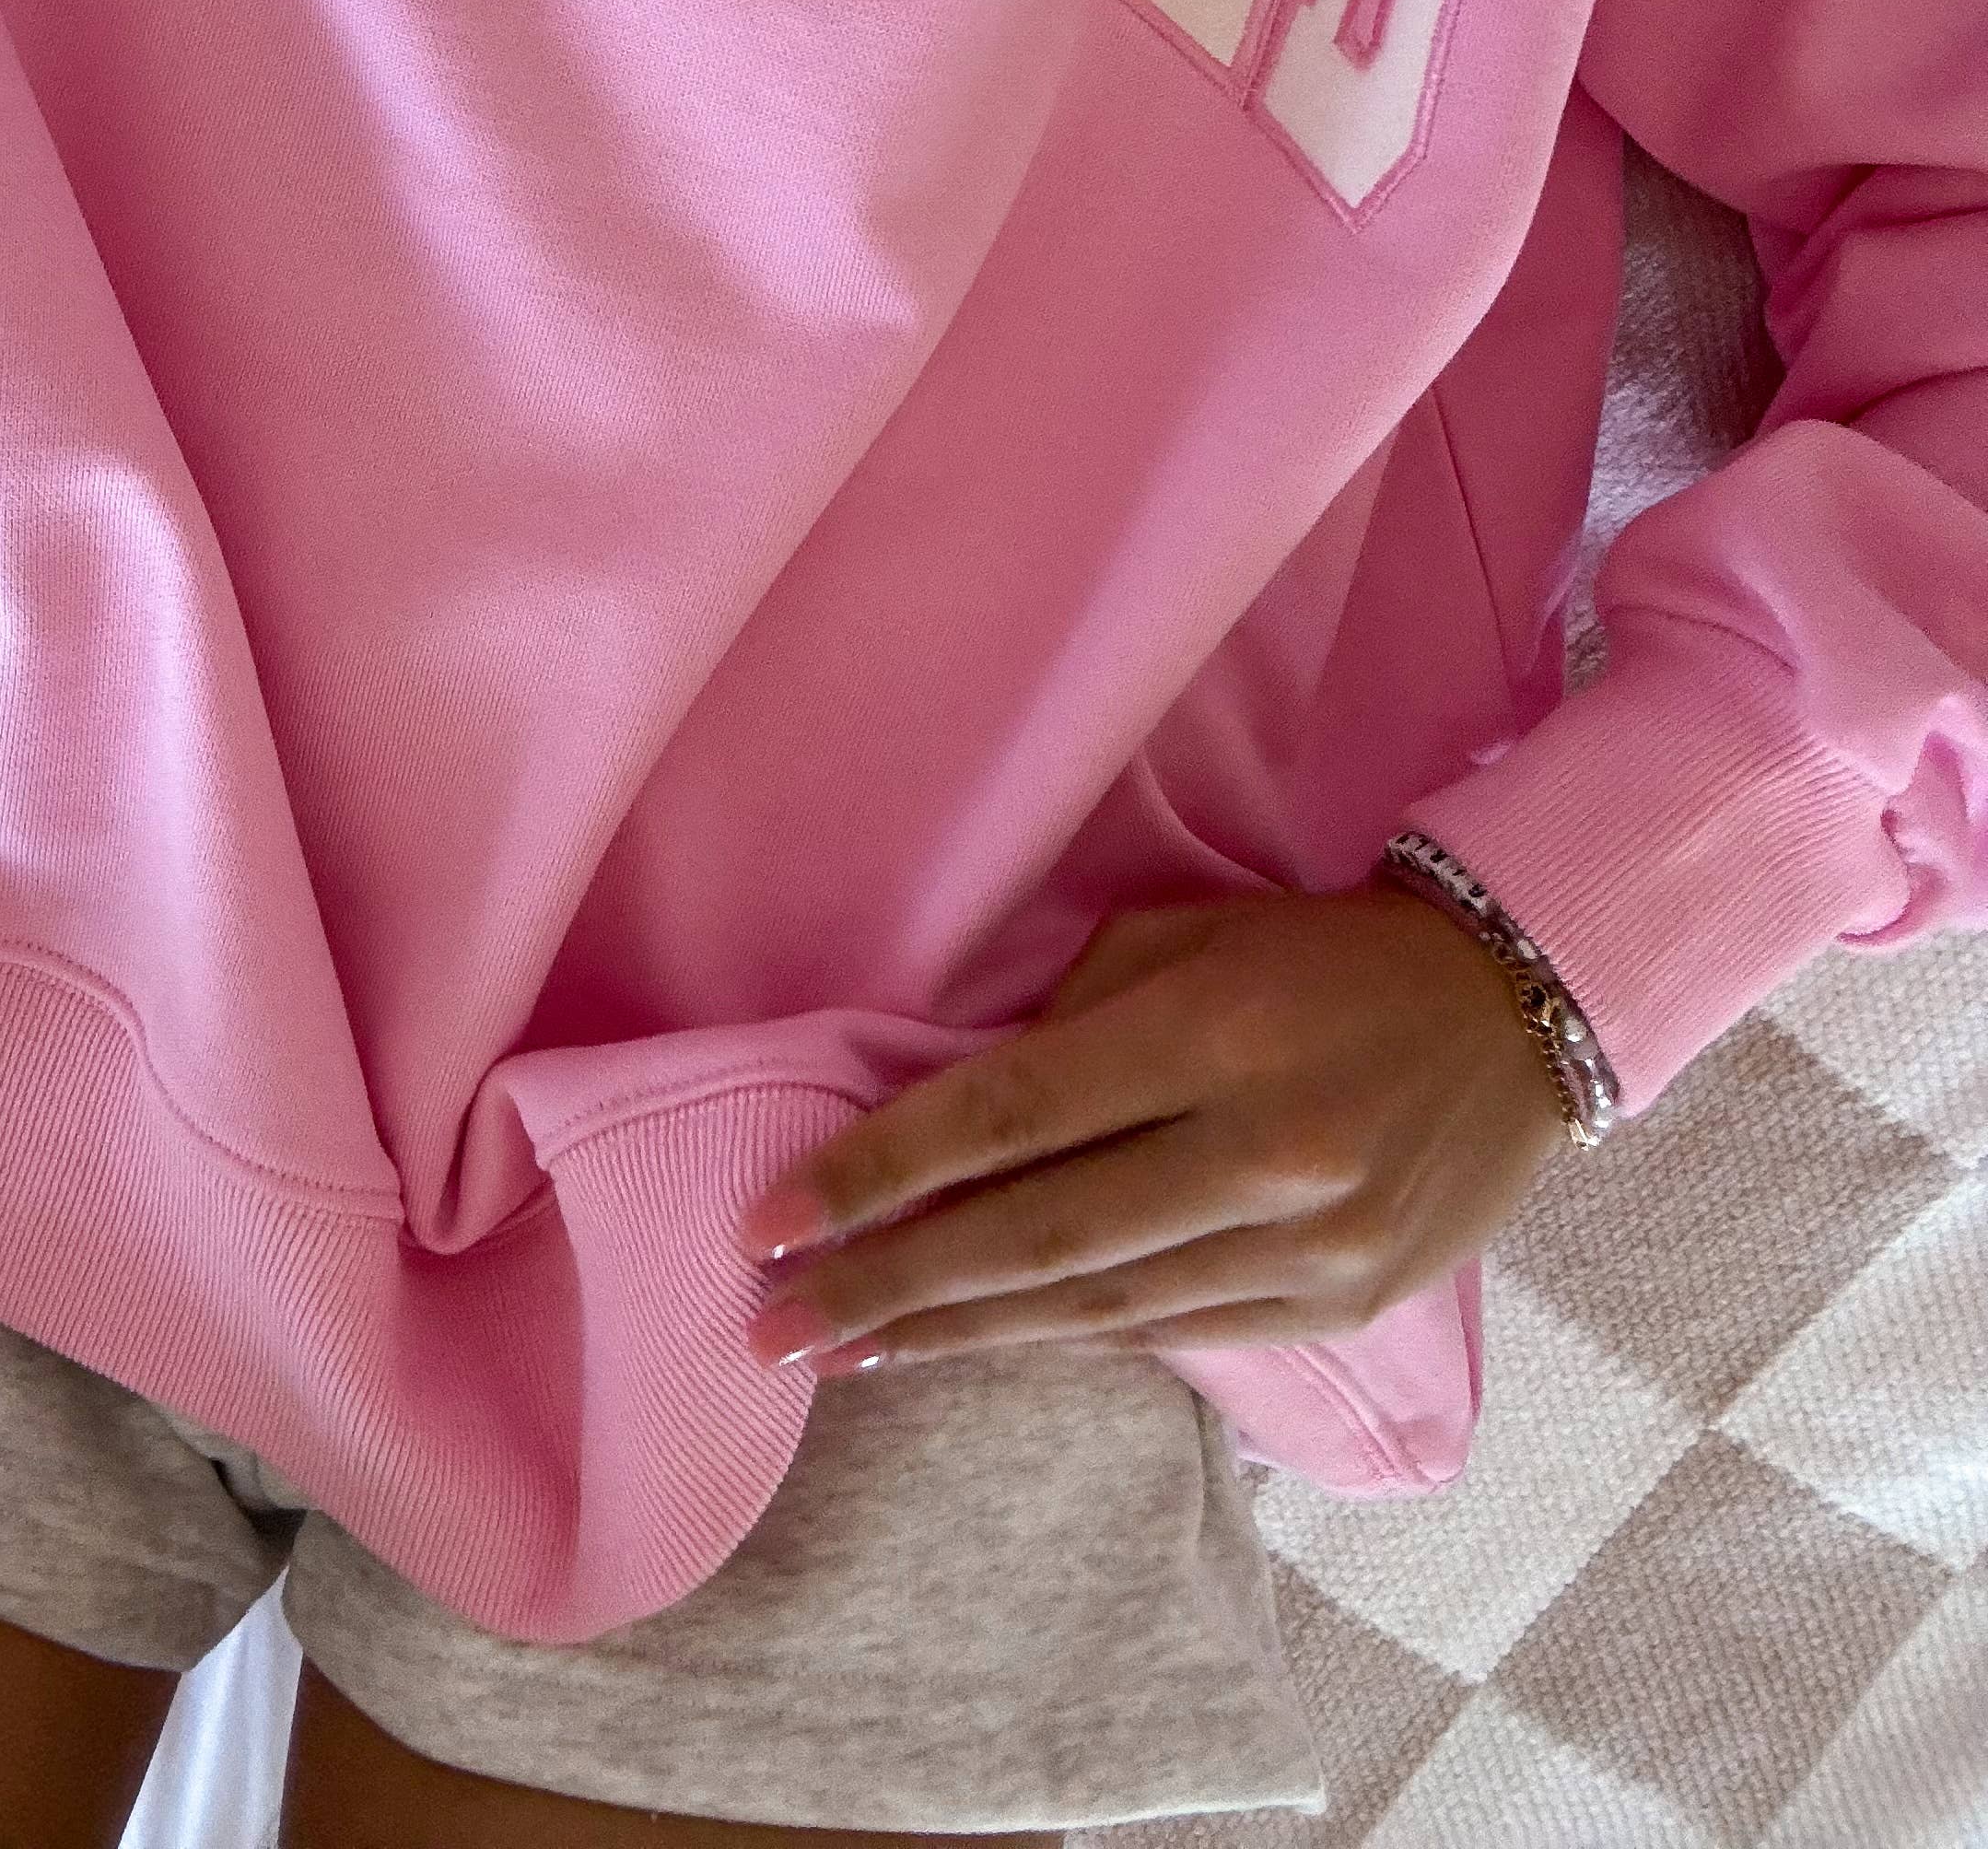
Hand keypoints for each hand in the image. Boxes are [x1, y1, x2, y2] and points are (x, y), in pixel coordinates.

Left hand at [734, 878, 1576, 1375]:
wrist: (1513, 1011)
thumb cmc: (1320, 951)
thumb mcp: (1190, 933)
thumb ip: (1069, 1016)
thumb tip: (948, 1107)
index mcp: (1209, 1032)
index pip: (1008, 1115)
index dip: (879, 1171)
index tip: (773, 1217)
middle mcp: (1258, 1151)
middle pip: (1032, 1236)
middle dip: (887, 1284)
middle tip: (772, 1327)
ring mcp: (1307, 1246)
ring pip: (1092, 1306)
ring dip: (955, 1334)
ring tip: (846, 1353)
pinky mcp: (1339, 1306)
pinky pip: (1168, 1329)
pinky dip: (1062, 1336)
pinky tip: (976, 1343)